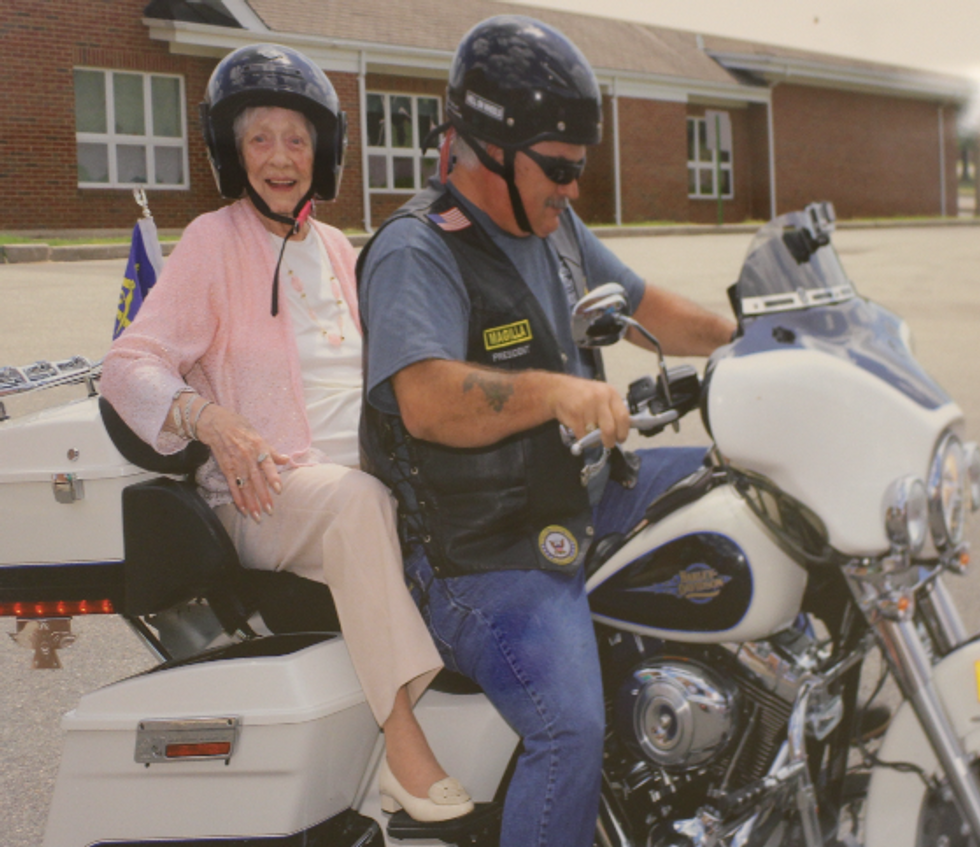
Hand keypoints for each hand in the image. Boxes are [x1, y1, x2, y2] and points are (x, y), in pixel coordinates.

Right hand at [194, 404, 287, 521]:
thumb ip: (272, 452)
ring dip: (251, 502)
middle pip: (256, 480)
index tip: (278, 489)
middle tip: (270, 511)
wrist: (218, 425)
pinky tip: (243, 509)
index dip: (273, 477)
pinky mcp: (226, 468)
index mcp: (258, 448)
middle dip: (263, 496)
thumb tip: (287, 460)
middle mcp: (247, 457)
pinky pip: (233, 486)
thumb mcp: (259, 437)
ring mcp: (236, 464)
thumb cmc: (242, 430)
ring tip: (257, 516)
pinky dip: (237, 498)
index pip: (267, 465)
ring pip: (245, 486)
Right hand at [545, 375, 629, 449]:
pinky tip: (582, 432)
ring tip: (590, 432)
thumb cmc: (583, 395)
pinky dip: (584, 438)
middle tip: (609, 444)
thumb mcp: (602, 395)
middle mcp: (600, 398)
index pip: (623, 417)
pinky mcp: (574, 415)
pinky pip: (583, 435)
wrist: (558, 390)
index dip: (623, 432)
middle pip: (610, 429)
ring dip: (594, 439)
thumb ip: (612, 409)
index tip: (621, 439)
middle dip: (610, 441)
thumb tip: (622, 430)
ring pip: (594, 434)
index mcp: (610, 393)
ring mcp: (586, 406)